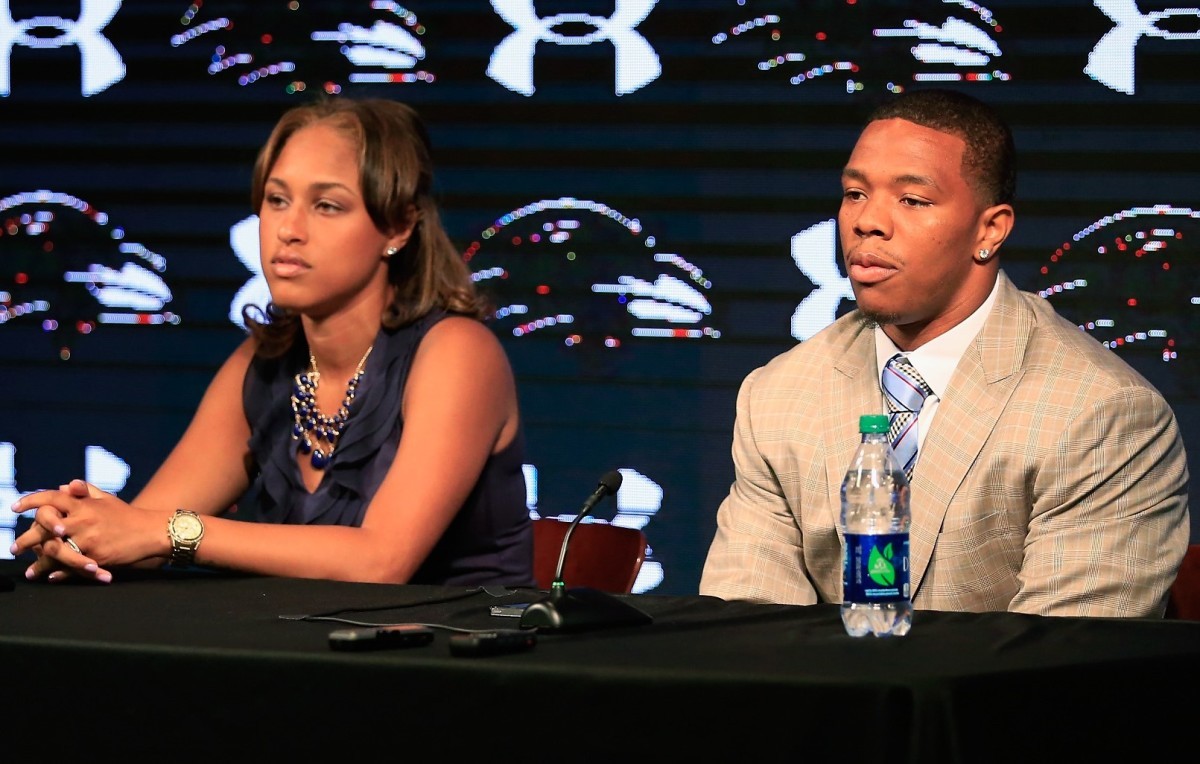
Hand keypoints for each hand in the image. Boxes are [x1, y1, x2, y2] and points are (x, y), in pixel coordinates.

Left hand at [10, 480, 164, 582]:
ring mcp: (89, 540)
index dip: (31, 500)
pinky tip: (50, 576)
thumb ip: (85, 492)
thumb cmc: (126, 515)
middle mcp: (84, 520)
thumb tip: (65, 486)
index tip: (14, 507)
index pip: (51, 498)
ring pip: (55, 550)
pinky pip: (72, 566)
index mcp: (84, 505)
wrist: (151, 532)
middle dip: (27, 538)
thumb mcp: (107, 499)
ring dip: (39, 562)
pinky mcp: (97, 557)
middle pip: (45, 527)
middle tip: (14, 548)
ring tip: (30, 571)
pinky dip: (59, 572)